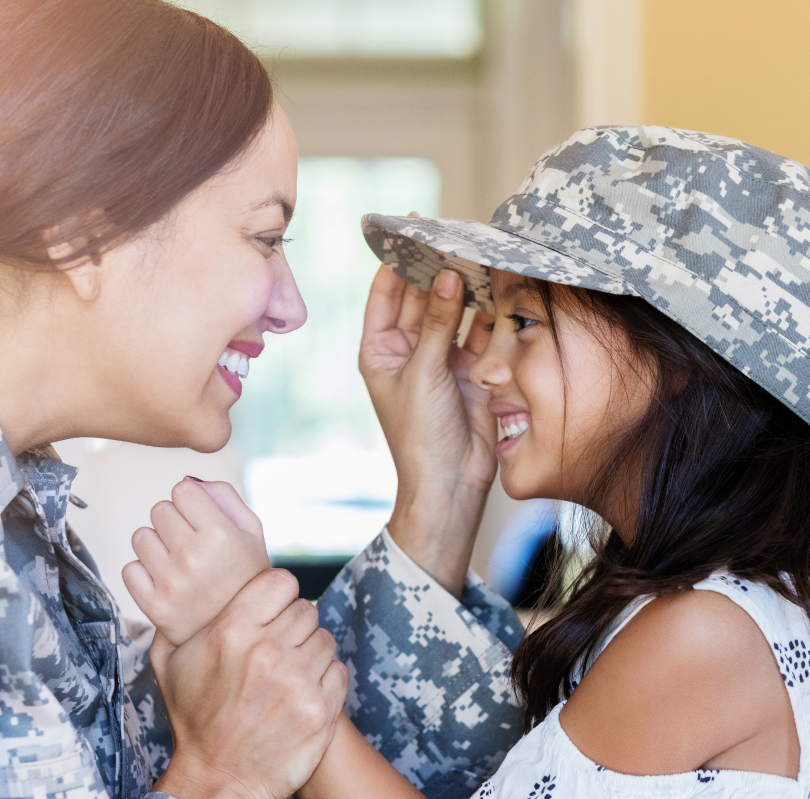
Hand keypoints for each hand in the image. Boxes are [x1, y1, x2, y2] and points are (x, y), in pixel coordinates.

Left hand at [122, 479, 269, 645]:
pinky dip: (145, 572)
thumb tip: (188, 480)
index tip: (201, 517)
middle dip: (174, 521)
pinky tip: (167, 580)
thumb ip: (224, 496)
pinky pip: (130, 568)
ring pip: (141, 536)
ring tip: (178, 560)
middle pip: (160, 509)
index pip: (182, 489)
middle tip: (192, 542)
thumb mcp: (252, 530)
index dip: (191, 501)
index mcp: (221, 534)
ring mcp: (171, 583)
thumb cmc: (246, 573)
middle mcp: (193, 556)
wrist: (241, 629)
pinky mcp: (153, 606)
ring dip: (157, 544)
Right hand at [152, 568, 348, 798]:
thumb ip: (176, 622)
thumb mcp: (171, 665)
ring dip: (311, 653)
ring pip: (325, 639)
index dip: (280, 596)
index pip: (282, 582)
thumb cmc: (194, 720)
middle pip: (306, 610)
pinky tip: (304, 693)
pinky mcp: (319, 710)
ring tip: (291, 673)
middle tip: (281, 648)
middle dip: (295, 627)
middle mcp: (267, 651)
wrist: (215, 781)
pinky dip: (326, 680)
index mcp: (232, 631)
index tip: (273, 612)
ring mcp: (296, 681)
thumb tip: (180, 596)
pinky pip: (338, 671)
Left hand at [359, 264, 496, 595]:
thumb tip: (448, 275)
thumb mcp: (423, 373)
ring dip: (465, 288)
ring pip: (453, 312)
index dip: (397, 261)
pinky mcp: (470, 369)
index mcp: (380, 350)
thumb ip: (438, 323)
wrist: (451, 481)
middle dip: (437, 269)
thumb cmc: (420, 434)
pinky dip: (487, 313)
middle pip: (423, 298)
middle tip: (455, 235)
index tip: (411, 228)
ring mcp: (440, 359)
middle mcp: (409, 350)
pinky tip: (497, 287)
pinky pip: (478, 332)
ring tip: (479, 254)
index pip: (386, 294)